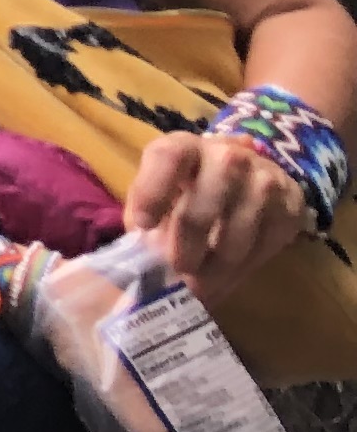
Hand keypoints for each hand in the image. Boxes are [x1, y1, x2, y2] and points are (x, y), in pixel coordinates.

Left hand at [126, 129, 309, 294]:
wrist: (242, 179)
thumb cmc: (185, 190)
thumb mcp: (157, 194)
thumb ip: (144, 218)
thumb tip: (139, 263)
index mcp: (184, 146)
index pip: (168, 157)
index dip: (153, 191)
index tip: (142, 225)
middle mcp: (227, 154)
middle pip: (204, 202)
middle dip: (188, 244)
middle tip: (177, 271)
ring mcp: (265, 176)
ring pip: (239, 231)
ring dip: (217, 266)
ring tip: (200, 286)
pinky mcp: (292, 202)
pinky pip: (269, 243)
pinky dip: (246, 267)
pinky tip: (228, 275)